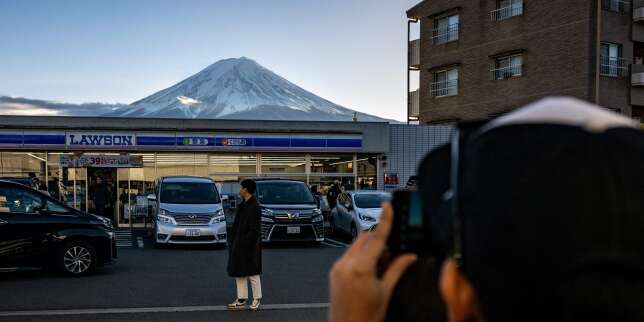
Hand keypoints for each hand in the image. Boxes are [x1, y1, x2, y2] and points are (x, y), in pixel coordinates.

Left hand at [328, 203, 417, 321]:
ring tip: (383, 264)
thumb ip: (397, 270)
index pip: (376, 237)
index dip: (384, 219)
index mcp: (361, 268)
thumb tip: (409, 256)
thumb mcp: (385, 292)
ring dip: (371, 248)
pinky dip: (362, 256)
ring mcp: (338, 268)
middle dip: (379, 239)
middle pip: (365, 238)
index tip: (387, 206)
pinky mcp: (334, 272)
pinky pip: (350, 255)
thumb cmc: (364, 318)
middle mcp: (346, 265)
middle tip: (394, 251)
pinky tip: (371, 268)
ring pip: (357, 245)